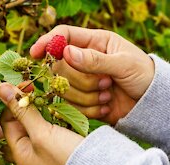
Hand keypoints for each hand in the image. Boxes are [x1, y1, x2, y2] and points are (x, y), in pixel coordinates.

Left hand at [0, 83, 82, 164]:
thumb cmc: (66, 155)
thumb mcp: (41, 133)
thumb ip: (22, 111)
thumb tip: (1, 89)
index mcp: (20, 153)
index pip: (7, 122)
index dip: (11, 102)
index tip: (22, 86)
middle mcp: (30, 149)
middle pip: (20, 119)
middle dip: (24, 101)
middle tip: (32, 84)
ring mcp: (44, 144)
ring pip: (34, 118)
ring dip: (37, 103)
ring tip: (42, 89)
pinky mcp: (58, 139)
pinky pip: (48, 121)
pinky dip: (48, 109)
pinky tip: (52, 100)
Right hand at [30, 25, 154, 124]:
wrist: (150, 104)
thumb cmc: (143, 76)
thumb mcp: (124, 63)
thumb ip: (96, 59)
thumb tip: (66, 52)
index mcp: (93, 42)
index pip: (63, 35)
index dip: (47, 42)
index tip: (35, 53)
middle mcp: (83, 60)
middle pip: (59, 65)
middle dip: (81, 78)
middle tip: (106, 82)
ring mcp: (80, 81)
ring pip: (64, 88)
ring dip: (88, 95)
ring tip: (108, 94)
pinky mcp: (80, 100)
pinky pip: (72, 106)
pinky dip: (90, 108)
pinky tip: (106, 106)